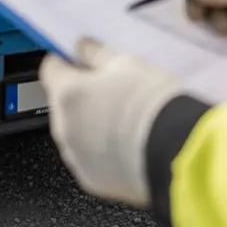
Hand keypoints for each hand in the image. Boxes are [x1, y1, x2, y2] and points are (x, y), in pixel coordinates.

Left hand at [38, 38, 183, 207]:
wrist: (176, 153)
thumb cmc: (152, 105)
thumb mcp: (127, 64)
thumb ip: (96, 53)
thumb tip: (81, 46)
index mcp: (67, 94)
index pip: (50, 68)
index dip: (66, 61)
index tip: (81, 60)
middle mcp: (63, 127)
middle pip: (62, 102)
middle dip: (80, 95)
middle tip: (111, 91)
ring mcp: (75, 157)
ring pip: (74, 131)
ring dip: (90, 123)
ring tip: (124, 120)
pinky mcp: (91, 179)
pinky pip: (88, 157)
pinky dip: (100, 149)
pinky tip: (127, 143)